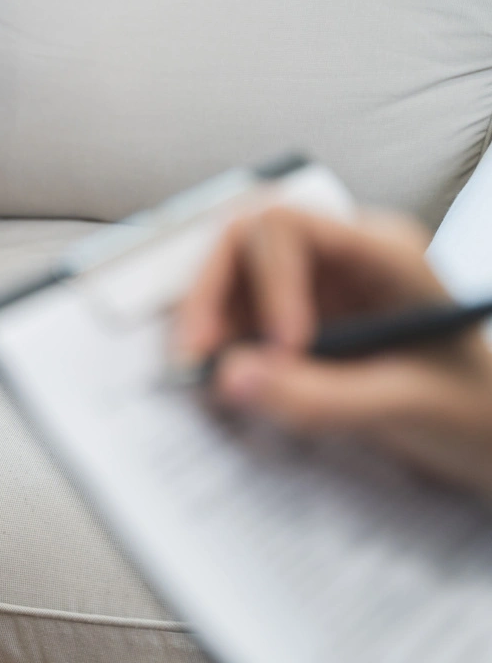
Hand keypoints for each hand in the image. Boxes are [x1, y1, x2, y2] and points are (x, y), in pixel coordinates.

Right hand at [175, 207, 491, 495]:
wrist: (483, 435)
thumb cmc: (466, 410)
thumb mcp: (404, 406)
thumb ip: (319, 396)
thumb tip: (227, 379)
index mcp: (380, 251)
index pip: (288, 228)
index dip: (268, 281)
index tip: (281, 348)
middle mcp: (337, 255)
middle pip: (243, 241)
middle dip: (211, 294)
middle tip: (197, 355)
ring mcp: (310, 284)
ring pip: (227, 275)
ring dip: (204, 320)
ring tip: (199, 375)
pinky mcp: (290, 318)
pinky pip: (232, 314)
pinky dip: (216, 345)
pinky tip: (220, 384)